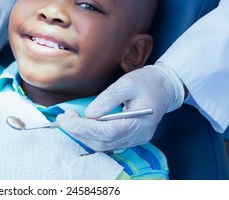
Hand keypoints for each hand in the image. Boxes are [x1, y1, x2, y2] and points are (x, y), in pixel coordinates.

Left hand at [57, 62, 184, 150]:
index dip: (83, 127)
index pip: (106, 132)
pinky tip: (82, 124)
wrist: (164, 87)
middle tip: (64, 117)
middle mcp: (138, 136)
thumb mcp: (127, 83)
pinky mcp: (129, 137)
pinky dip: (91, 135)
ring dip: (83, 134)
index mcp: (140, 123)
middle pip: (102, 142)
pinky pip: (107, 142)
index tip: (65, 119)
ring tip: (70, 119)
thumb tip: (89, 114)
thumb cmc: (147, 82)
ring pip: (103, 145)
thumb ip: (108, 99)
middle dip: (79, 131)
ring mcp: (134, 139)